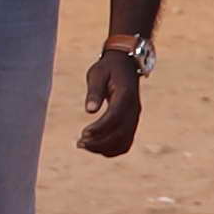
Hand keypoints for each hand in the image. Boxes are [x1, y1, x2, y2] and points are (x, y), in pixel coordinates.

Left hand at [75, 44, 146, 159]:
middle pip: (120, 134)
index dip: (100, 128)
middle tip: (79, 143)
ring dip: (104, 148)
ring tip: (84, 145)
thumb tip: (90, 110)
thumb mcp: (97, 74)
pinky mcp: (131, 123)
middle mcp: (134, 109)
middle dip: (99, 143)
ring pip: (123, 142)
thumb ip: (94, 91)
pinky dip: (111, 149)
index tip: (83, 134)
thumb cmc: (108, 68)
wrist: (126, 65)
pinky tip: (95, 146)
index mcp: (125, 95)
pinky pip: (124, 143)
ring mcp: (135, 118)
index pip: (114, 117)